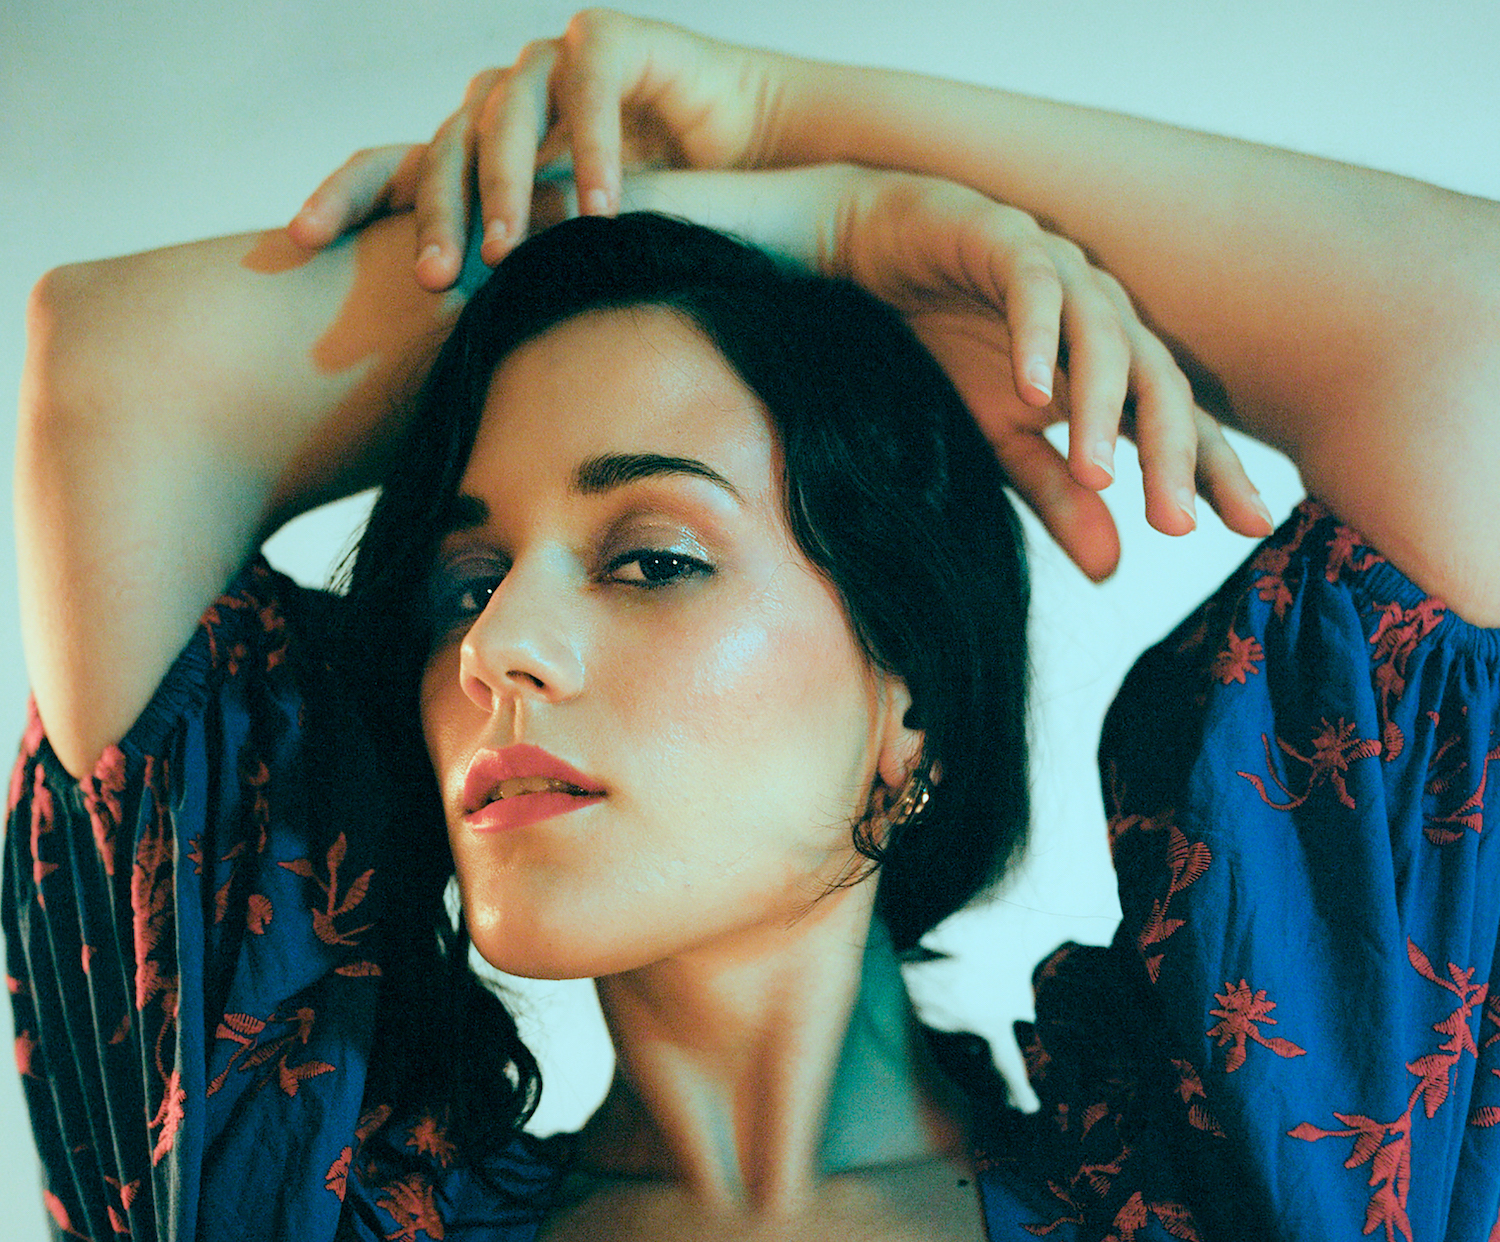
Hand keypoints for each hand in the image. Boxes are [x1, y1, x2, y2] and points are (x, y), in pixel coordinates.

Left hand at [289, 10, 787, 289]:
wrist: (758, 165)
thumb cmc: (665, 230)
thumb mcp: (571, 271)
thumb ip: (516, 296)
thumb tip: (453, 389)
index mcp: (478, 158)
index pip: (391, 169)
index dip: (342, 197)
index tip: (297, 241)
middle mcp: (500, 106)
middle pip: (436, 146)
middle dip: (430, 217)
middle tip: (430, 280)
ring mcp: (549, 67)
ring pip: (500, 115)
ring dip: (503, 190)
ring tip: (509, 256)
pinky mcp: (611, 39)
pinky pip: (587, 88)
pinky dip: (591, 150)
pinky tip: (602, 208)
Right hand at [831, 173, 1270, 576]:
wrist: (875, 259)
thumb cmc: (949, 344)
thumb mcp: (1002, 439)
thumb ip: (1057, 493)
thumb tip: (1110, 569)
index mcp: (1112, 368)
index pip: (1175, 424)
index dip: (1217, 471)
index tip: (1255, 525)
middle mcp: (1103, 319)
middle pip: (1158, 385)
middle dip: (1173, 455)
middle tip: (1176, 524)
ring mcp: (1062, 276)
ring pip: (1104, 339)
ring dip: (1102, 408)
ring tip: (1097, 476)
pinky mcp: (1006, 240)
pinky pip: (1034, 290)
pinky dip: (1036, 337)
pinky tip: (1032, 389)